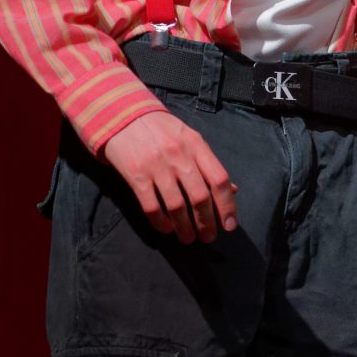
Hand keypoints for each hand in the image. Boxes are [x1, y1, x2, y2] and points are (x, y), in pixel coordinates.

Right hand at [100, 110, 238, 243]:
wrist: (124, 117)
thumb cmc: (163, 130)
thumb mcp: (191, 139)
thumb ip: (209, 164)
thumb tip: (232, 189)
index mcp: (197, 146)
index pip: (219, 179)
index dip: (227, 205)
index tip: (229, 225)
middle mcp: (179, 156)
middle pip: (200, 196)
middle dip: (206, 222)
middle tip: (208, 237)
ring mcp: (156, 166)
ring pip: (176, 205)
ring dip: (184, 227)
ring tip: (188, 238)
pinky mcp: (135, 176)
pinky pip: (150, 206)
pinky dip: (160, 222)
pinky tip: (167, 228)